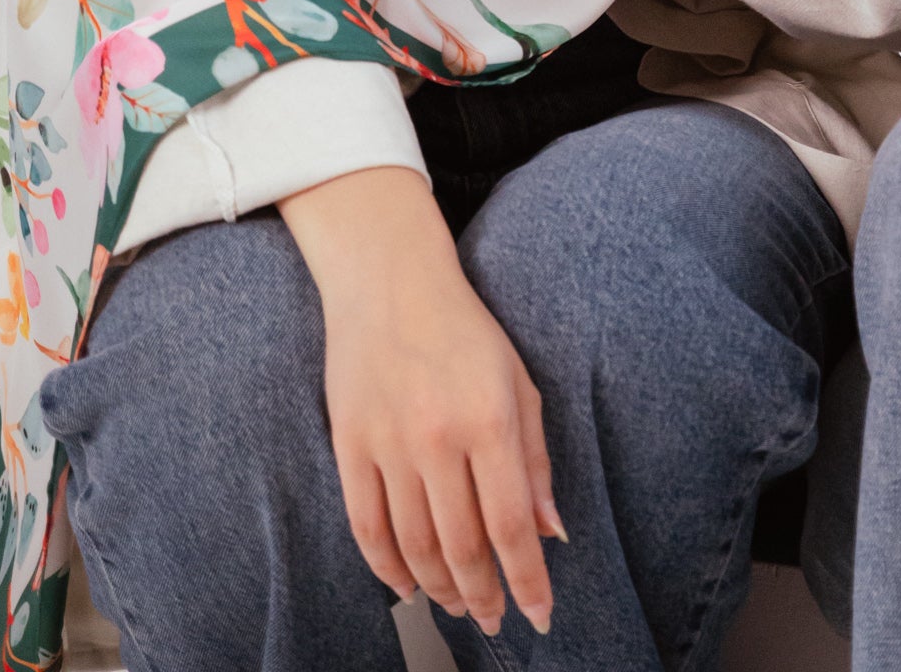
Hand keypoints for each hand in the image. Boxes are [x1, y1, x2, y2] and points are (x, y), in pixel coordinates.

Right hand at [281, 167, 559, 639]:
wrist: (390, 281)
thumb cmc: (464, 328)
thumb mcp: (519, 382)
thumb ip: (535, 461)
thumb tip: (550, 533)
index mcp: (490, 419)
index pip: (511, 526)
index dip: (527, 580)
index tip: (539, 614)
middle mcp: (438, 438)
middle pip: (462, 546)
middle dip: (484, 595)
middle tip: (496, 618)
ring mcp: (389, 444)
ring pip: (415, 546)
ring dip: (440, 589)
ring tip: (458, 605)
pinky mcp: (350, 445)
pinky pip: (367, 527)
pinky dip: (387, 568)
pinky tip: (407, 586)